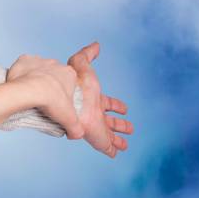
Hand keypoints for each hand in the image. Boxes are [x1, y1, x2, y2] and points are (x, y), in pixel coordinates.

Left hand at [6, 54, 84, 140]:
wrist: (29, 91)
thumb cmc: (51, 102)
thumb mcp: (69, 119)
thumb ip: (76, 128)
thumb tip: (77, 135)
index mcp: (70, 74)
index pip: (70, 82)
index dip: (64, 92)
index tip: (57, 101)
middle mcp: (56, 64)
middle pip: (54, 74)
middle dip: (50, 84)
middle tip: (44, 98)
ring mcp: (40, 60)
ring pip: (39, 69)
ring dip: (36, 78)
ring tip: (31, 93)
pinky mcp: (25, 59)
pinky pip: (24, 64)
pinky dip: (22, 72)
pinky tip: (21, 83)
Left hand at [67, 42, 132, 158]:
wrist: (68, 104)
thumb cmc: (75, 85)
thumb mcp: (81, 66)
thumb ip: (87, 55)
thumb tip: (96, 44)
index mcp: (95, 100)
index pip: (107, 103)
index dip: (116, 105)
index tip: (124, 108)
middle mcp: (97, 115)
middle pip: (110, 121)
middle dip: (120, 125)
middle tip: (130, 127)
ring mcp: (97, 127)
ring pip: (110, 135)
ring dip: (118, 139)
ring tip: (125, 143)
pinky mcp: (98, 139)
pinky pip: (107, 147)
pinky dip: (113, 151)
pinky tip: (116, 153)